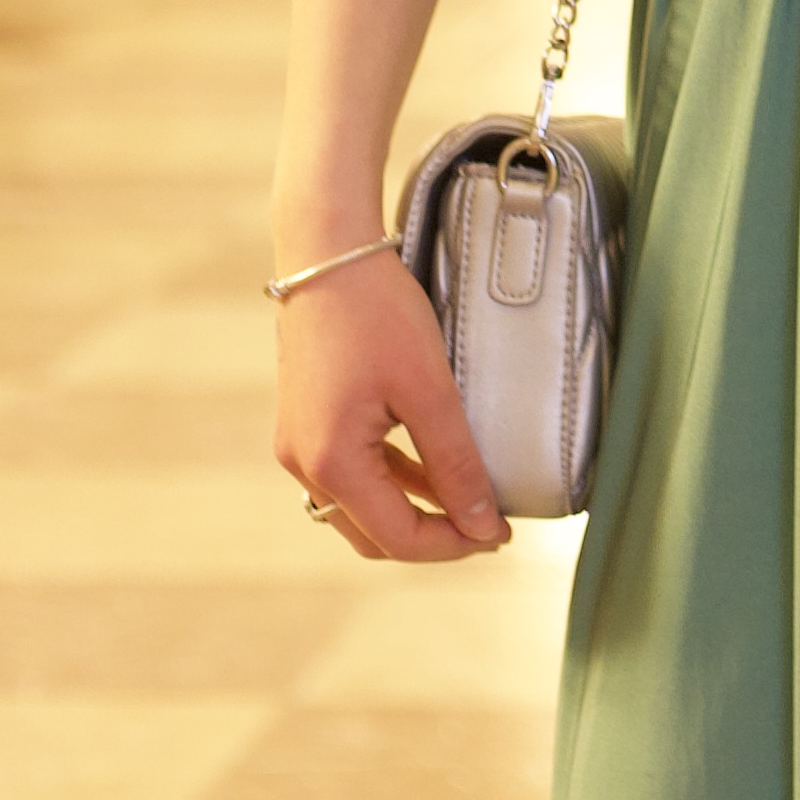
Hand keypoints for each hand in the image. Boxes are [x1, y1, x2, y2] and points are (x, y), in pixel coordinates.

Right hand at [271, 254, 505, 560]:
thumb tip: (482, 525)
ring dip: (413, 512)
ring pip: (360, 508)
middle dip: (433, 538)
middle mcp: (304, 464)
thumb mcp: (429, 388)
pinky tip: (433, 471)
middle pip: (373, 534)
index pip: (397, 537)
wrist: (328, 255)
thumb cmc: (377, 312)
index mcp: (331, 462)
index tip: (500, 533)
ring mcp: (300, 445)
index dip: (454, 544)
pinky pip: (351, 474)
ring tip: (469, 504)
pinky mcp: (306, 424)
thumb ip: (455, 462)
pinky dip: (392, 482)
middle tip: (487, 527)